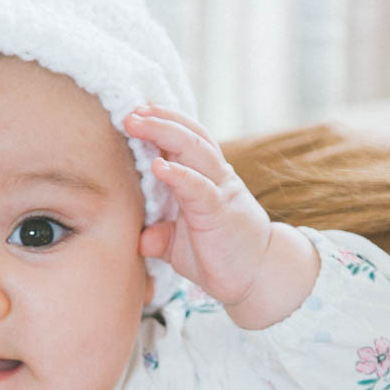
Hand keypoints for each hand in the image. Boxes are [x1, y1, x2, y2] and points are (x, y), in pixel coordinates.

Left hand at [126, 108, 318, 328]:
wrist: (259, 278)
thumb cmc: (221, 258)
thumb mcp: (181, 247)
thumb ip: (162, 237)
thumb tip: (141, 239)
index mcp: (204, 178)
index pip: (184, 140)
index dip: (162, 123)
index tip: (135, 113)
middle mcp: (214, 177)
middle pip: (188, 135)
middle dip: (159, 119)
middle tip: (130, 111)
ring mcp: (219, 191)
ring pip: (195, 149)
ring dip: (164, 132)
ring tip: (138, 122)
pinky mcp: (220, 211)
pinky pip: (198, 187)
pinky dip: (179, 174)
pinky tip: (158, 165)